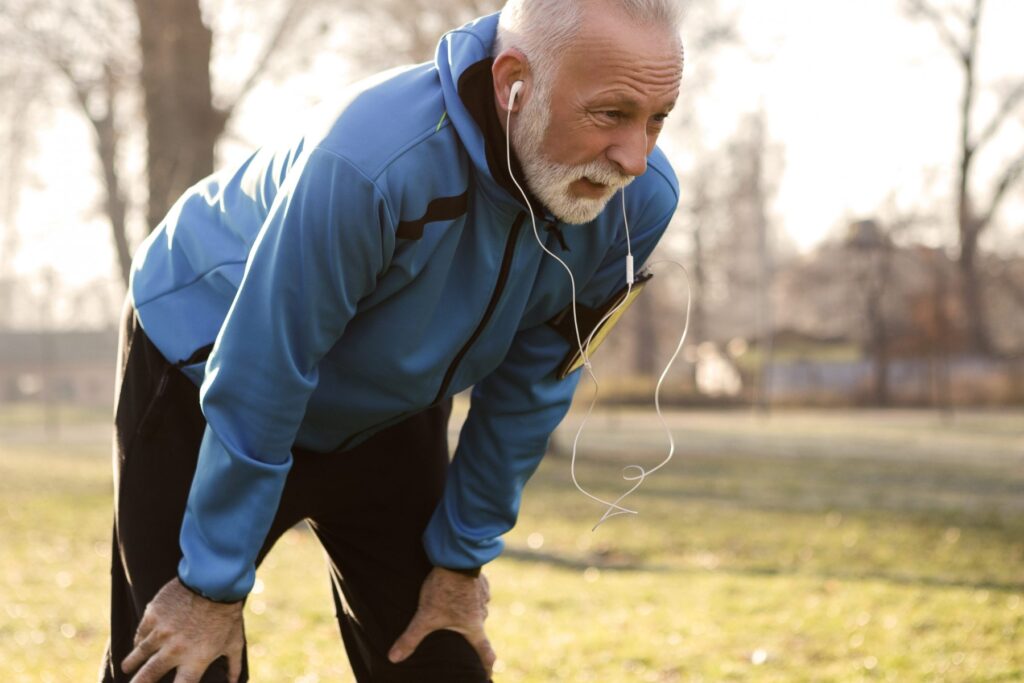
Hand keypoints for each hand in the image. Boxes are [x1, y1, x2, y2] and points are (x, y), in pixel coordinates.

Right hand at [121, 577, 244, 682]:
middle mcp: (175, 650)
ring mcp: (161, 632)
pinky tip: (136, 644)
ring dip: (132, 663)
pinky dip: (138, 640)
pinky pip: (141, 633)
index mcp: (195, 659)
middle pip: (149, 675)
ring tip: (126, 668)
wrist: (215, 581)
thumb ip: (233, 665)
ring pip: (139, 654)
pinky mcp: (153, 615)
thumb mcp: (235, 642)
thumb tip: (235, 682)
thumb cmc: (227, 614)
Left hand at [388, 567, 494, 675]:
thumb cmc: (444, 590)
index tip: (486, 673)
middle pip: (478, 630)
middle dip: (470, 635)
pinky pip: (477, 594)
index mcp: (473, 626)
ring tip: (455, 611)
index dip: (486, 665)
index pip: (485, 652)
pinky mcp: (481, 582)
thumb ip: (411, 638)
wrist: (456, 558)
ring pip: (477, 610)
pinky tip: (457, 592)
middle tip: (460, 638)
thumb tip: (394, 658)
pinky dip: (469, 596)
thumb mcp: (425, 616)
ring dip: (469, 612)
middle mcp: (482, 613)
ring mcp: (483, 596)